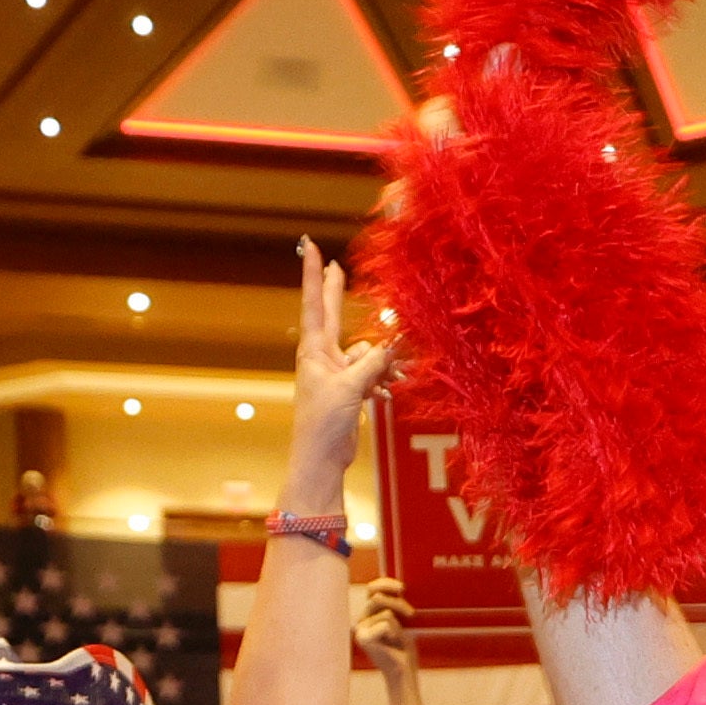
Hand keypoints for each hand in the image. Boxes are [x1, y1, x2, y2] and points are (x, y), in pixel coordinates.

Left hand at [286, 238, 396, 495]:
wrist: (320, 458)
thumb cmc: (325, 422)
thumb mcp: (350, 388)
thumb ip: (374, 362)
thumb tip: (393, 343)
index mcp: (315, 350)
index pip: (315, 303)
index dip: (314, 274)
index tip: (310, 246)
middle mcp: (324, 356)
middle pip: (334, 315)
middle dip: (338, 292)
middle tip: (336, 265)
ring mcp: (336, 372)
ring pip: (366, 353)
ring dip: (382, 362)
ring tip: (396, 377)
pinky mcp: (349, 389)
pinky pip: (372, 373)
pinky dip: (382, 380)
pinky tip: (388, 393)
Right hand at [353, 576, 423, 681]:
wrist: (403, 670)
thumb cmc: (404, 647)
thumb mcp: (402, 621)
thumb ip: (395, 604)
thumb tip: (399, 587)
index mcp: (369, 614)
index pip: (372, 589)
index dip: (385, 583)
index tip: (402, 588)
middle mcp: (362, 620)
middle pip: (378, 597)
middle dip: (398, 604)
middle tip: (411, 615)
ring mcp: (360, 630)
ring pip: (386, 612)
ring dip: (399, 623)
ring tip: (399, 637)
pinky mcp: (364, 638)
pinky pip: (386, 623)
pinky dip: (395, 632)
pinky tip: (393, 644)